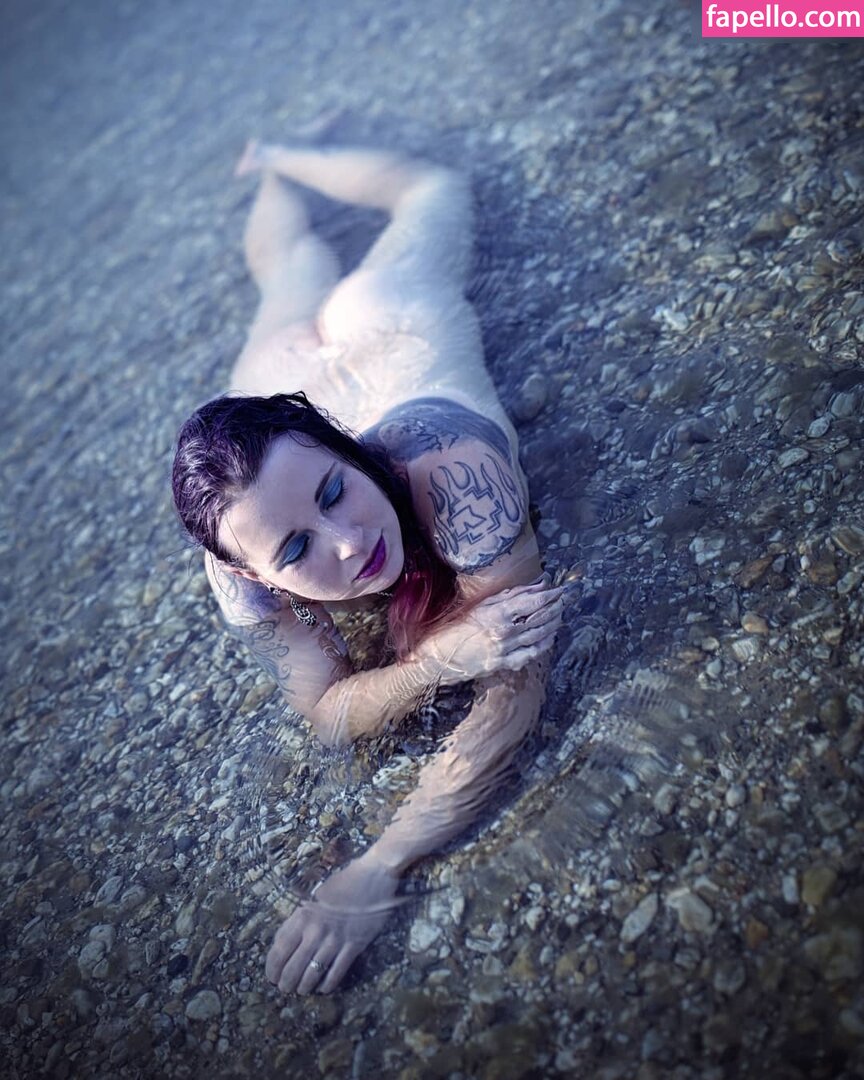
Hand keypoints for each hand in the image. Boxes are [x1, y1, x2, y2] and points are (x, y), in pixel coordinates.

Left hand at [265, 851, 399, 994]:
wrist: (372, 877)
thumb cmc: (341, 884)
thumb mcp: (313, 898)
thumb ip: (297, 920)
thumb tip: (282, 942)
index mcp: (303, 916)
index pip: (280, 950)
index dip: (272, 968)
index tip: (271, 977)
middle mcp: (316, 930)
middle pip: (293, 967)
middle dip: (286, 982)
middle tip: (285, 988)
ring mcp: (336, 940)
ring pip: (313, 973)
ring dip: (304, 986)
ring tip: (301, 990)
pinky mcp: (354, 945)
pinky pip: (337, 972)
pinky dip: (327, 984)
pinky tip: (323, 988)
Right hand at [412, 577, 563, 683]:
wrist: (439, 658)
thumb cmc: (456, 628)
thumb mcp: (480, 606)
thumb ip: (509, 596)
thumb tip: (536, 586)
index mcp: (497, 614)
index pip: (532, 602)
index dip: (550, 596)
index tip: (560, 589)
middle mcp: (505, 633)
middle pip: (539, 619)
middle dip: (555, 608)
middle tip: (564, 600)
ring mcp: (506, 651)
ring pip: (539, 636)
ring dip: (553, 624)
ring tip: (560, 615)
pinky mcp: (504, 665)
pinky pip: (531, 654)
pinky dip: (543, 645)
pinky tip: (549, 638)